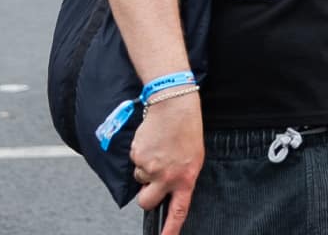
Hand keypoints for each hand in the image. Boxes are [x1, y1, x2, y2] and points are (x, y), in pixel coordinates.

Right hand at [131, 95, 203, 232]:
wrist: (173, 106)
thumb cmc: (186, 130)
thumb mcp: (193, 159)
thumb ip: (181, 178)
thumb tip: (168, 189)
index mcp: (185, 179)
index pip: (178, 211)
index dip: (170, 228)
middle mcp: (166, 177)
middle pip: (146, 201)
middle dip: (145, 196)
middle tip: (150, 182)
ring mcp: (149, 167)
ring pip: (139, 178)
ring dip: (144, 168)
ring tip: (157, 150)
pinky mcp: (137, 155)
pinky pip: (134, 161)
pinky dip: (140, 154)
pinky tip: (150, 141)